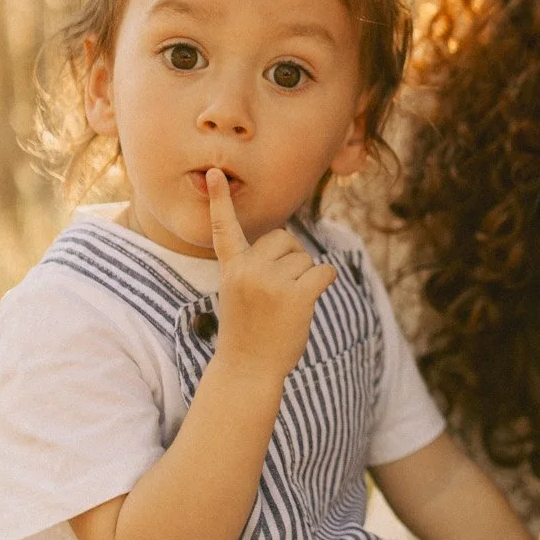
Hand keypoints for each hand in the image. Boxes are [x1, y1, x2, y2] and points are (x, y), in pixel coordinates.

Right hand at [208, 168, 338, 379]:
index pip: (224, 228)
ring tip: (286, 306)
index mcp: (231, 267)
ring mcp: (272, 283)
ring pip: (305, 259)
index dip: (220, 200)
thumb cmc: (248, 329)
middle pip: (284, 240)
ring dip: (305, 278)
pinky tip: (310, 301)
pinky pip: (324, 272)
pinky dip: (325, 282)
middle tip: (279, 291)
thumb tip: (292, 242)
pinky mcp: (296, 296)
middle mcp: (248, 270)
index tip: (215, 171)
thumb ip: (256, 266)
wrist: (248, 369)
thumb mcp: (241, 291)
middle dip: (290, 259)